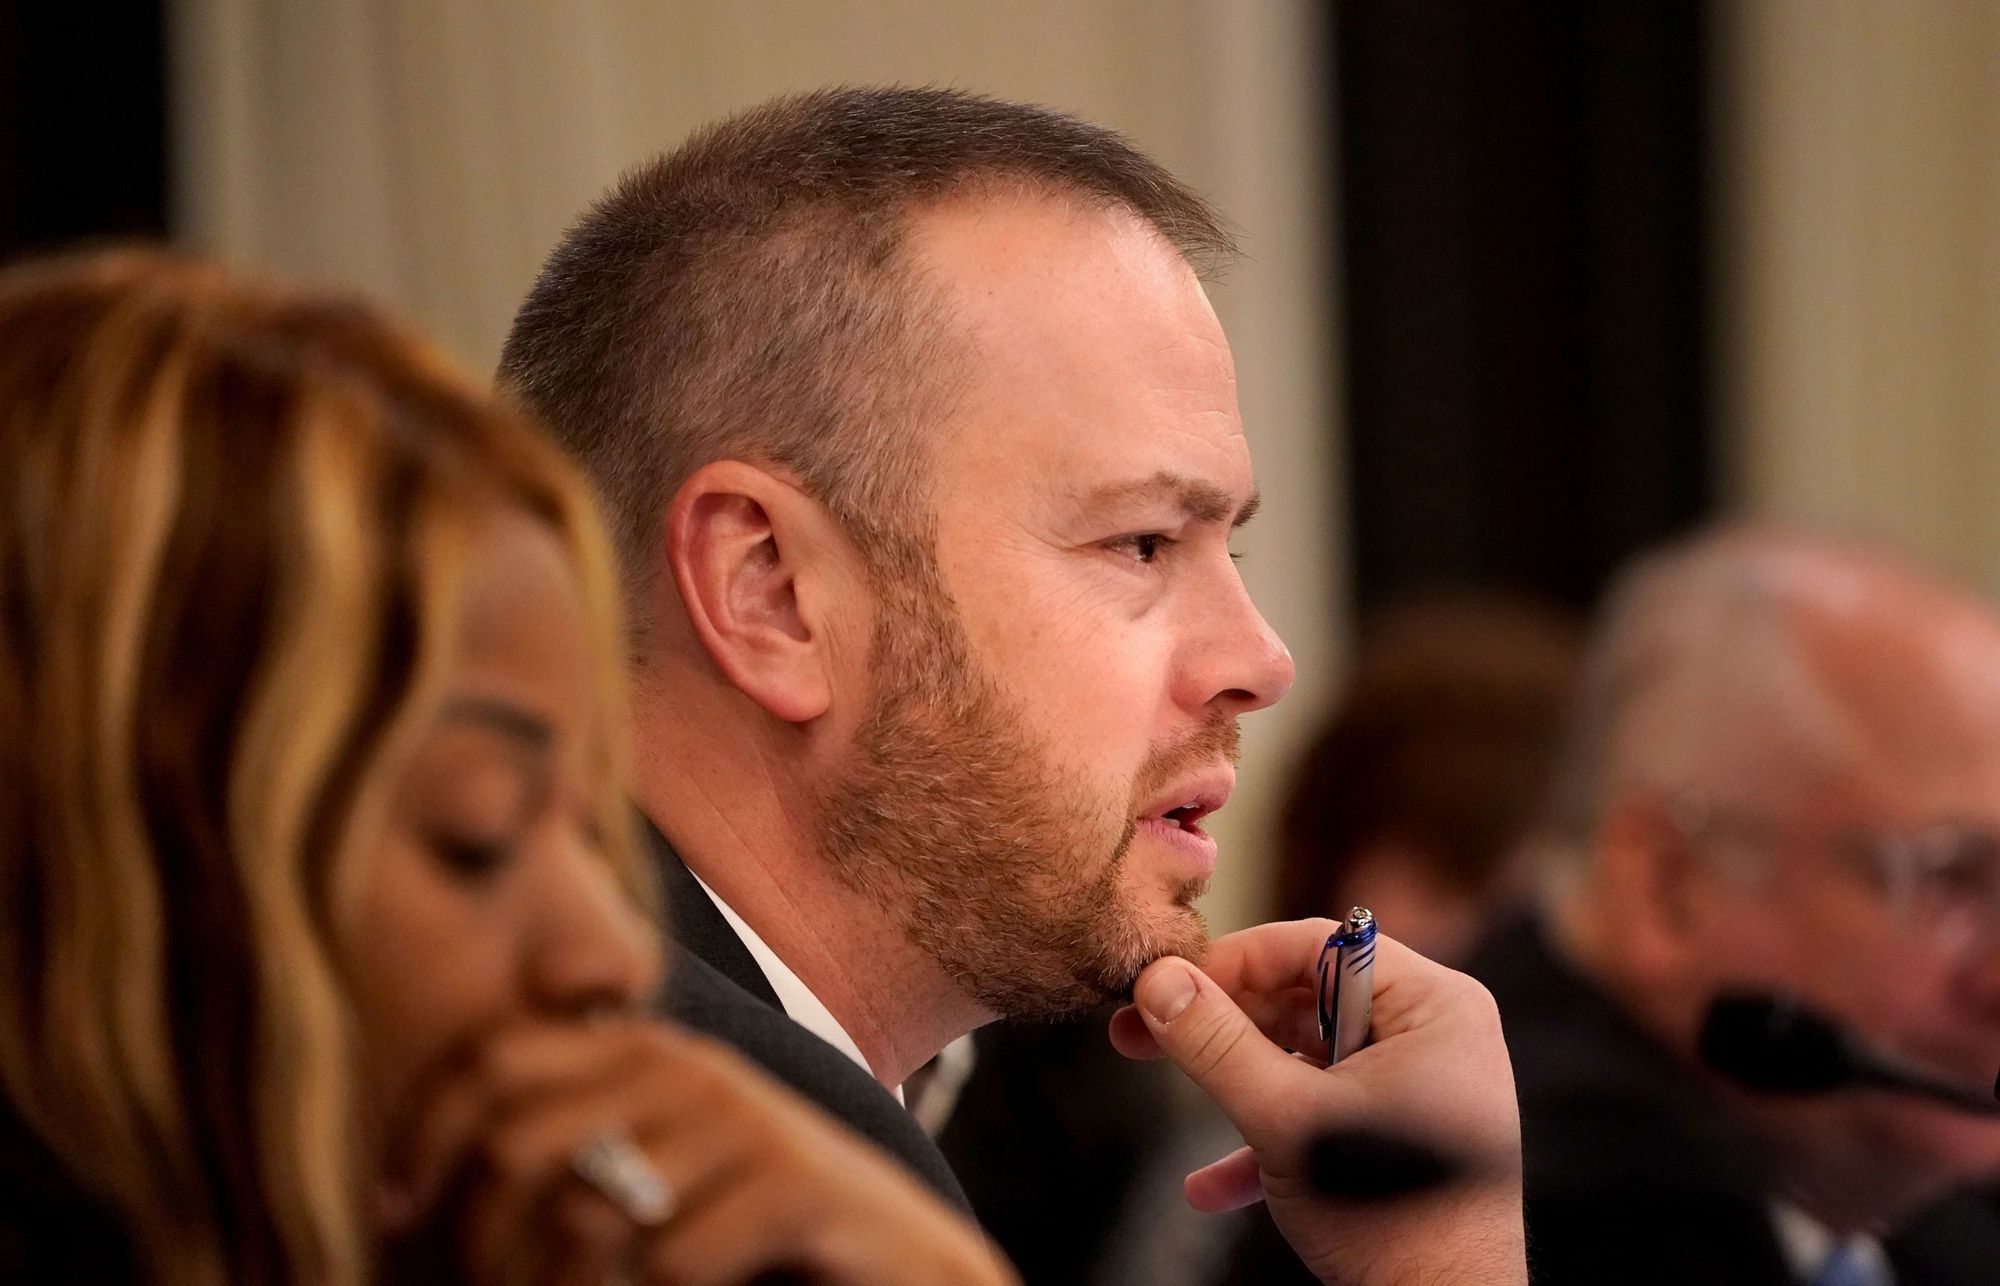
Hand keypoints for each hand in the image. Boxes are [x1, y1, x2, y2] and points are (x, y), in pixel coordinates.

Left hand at [378, 1019, 1017, 1285]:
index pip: (488, 1058)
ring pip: (582, 1216)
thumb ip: (575, 1129)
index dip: (417, 1135)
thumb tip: (419, 1173)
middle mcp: (686, 1066)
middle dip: (476, 1245)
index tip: (386, 1214)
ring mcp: (742, 1120)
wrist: (898, 1258)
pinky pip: (666, 1262)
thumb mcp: (660, 1159)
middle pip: (515, 1143)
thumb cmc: (754, 1221)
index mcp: (640, 1048)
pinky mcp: (789, 1182)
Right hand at [1109, 921, 1524, 1284]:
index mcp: (1433, 1006)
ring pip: (1304, 1058)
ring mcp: (1418, 1090)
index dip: (1232, 961)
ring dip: (1234, 1082)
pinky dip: (1268, 1139)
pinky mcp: (1400, 1141)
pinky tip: (1209, 1186)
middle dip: (1219, 1023)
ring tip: (1161, 1081)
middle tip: (1141, 1030)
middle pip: (1305, 998)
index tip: (1164, 985)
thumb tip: (1158, 982)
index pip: (1318, 945)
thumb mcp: (1287, 1121)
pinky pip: (1323, 1115)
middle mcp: (1434, 1036)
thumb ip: (1217, 1045)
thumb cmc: (1394, 1220)